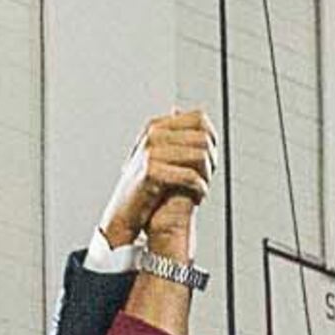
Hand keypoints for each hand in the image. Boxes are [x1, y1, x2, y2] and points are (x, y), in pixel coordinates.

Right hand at [99, 108, 215, 252]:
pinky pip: (191, 177)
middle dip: (211, 160)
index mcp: (156, 127)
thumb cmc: (143, 189)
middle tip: (206, 177)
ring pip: (200, 156)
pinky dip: (200, 189)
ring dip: (207, 176)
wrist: (122, 215)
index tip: (210, 157)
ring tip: (201, 188)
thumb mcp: (157, 157)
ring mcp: (151, 152)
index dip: (212, 138)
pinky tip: (197, 197)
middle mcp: (153, 135)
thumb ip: (175, 139)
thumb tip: (193, 121)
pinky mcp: (152, 171)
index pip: (199, 118)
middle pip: (203, 139)